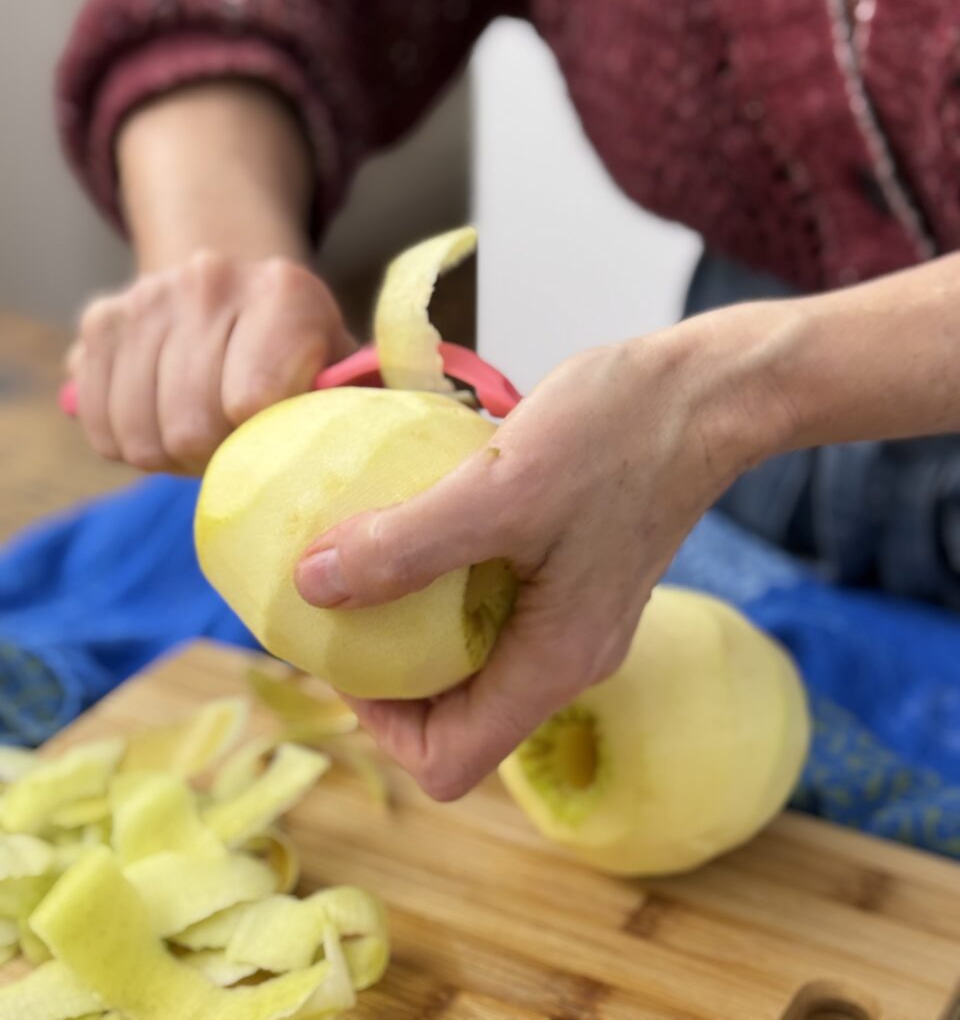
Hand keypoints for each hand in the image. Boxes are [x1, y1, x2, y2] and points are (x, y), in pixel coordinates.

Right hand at [70, 253, 353, 472]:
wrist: (236, 288)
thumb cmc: (301, 350)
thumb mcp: (342, 368)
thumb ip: (357, 399)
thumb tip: (373, 436)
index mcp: (285, 291)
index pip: (252, 404)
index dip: (261, 445)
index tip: (276, 440)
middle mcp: (211, 280)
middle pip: (192, 427)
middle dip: (214, 459)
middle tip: (237, 449)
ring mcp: (148, 296)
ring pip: (140, 435)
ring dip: (171, 457)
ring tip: (204, 436)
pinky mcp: (102, 319)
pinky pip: (101, 425)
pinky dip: (129, 444)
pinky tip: (162, 423)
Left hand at [295, 320, 777, 798]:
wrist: (705, 391)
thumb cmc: (616, 436)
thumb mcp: (497, 489)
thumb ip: (404, 545)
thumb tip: (311, 587)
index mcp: (553, 663)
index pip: (447, 761)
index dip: (379, 723)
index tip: (345, 647)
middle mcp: (567, 656)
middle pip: (456, 712)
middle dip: (387, 667)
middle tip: (343, 594)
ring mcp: (576, 613)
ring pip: (473, 653)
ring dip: (415, 616)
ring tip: (373, 550)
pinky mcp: (577, 570)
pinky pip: (496, 600)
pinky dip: (450, 572)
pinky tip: (427, 511)